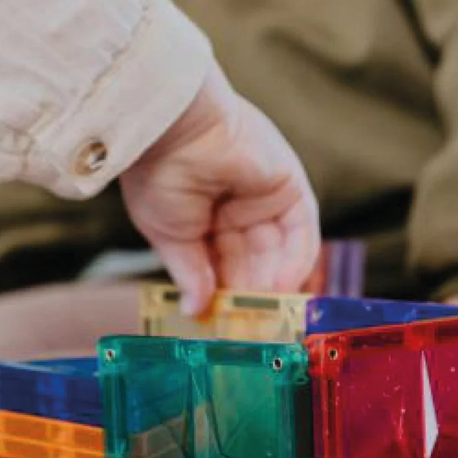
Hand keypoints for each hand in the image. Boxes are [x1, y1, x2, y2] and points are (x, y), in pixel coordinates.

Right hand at [119, 60, 320, 314]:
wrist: (171, 130)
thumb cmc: (157, 175)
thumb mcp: (170, 237)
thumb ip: (190, 274)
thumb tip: (194, 311)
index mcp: (203, 220)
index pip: (222, 267)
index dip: (225, 297)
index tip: (225, 327)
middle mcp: (236, 210)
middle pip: (253, 263)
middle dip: (251, 296)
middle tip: (251, 327)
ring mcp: (264, 199)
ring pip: (277, 253)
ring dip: (273, 286)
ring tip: (266, 315)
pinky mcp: (288, 186)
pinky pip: (301, 232)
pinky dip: (295, 262)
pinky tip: (282, 289)